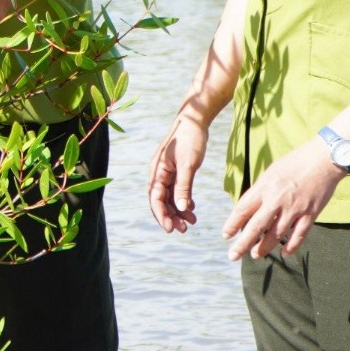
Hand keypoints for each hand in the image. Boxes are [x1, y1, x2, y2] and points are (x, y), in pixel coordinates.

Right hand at [148, 112, 209, 232]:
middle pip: (161, 201)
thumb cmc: (189, 139)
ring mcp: (167, 172)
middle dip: (171, 216)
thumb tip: (180, 208)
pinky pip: (176, 190)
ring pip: (170, 197)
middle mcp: (159, 173)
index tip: (170, 229)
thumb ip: (184, 187)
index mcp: (157, 171)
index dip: (161, 215)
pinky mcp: (176, 171)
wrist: (194, 120)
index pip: (155, 198)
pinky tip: (192, 207)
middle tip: (184, 230)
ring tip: (192, 221)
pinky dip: (183, 200)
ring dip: (179, 210)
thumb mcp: (188, 165)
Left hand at [222, 139, 344, 260]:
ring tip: (255, 255)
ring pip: (276, 234)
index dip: (232, 224)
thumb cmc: (294, 163)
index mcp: (264, 187)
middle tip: (233, 255)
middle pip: (256, 227)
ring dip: (264, 247)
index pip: (243, 209)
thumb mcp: (271, 173)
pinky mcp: (310, 213)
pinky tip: (285, 253)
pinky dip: (291, 246)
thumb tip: (249, 210)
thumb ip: (260, 191)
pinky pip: (299, 235)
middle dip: (242, 244)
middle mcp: (277, 200)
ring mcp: (294, 208)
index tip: (226, 235)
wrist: (324, 159)